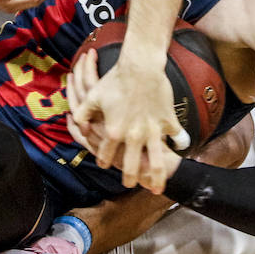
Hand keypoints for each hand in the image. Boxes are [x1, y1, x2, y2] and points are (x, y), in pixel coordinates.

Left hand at [68, 45, 182, 192]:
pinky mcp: (168, 122)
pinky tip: (180, 149)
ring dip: (157, 176)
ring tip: (157, 187)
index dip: (104, 161)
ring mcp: (152, 131)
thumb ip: (83, 113)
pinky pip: (176, 137)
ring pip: (157, 162)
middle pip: (132, 166)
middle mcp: (133, 136)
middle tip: (132, 184)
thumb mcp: (93, 97)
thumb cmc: (115, 80)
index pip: (106, 155)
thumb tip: (74, 123)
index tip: (105, 165)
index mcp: (113, 132)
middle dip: (131, 178)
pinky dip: (179, 143)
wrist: (140, 67)